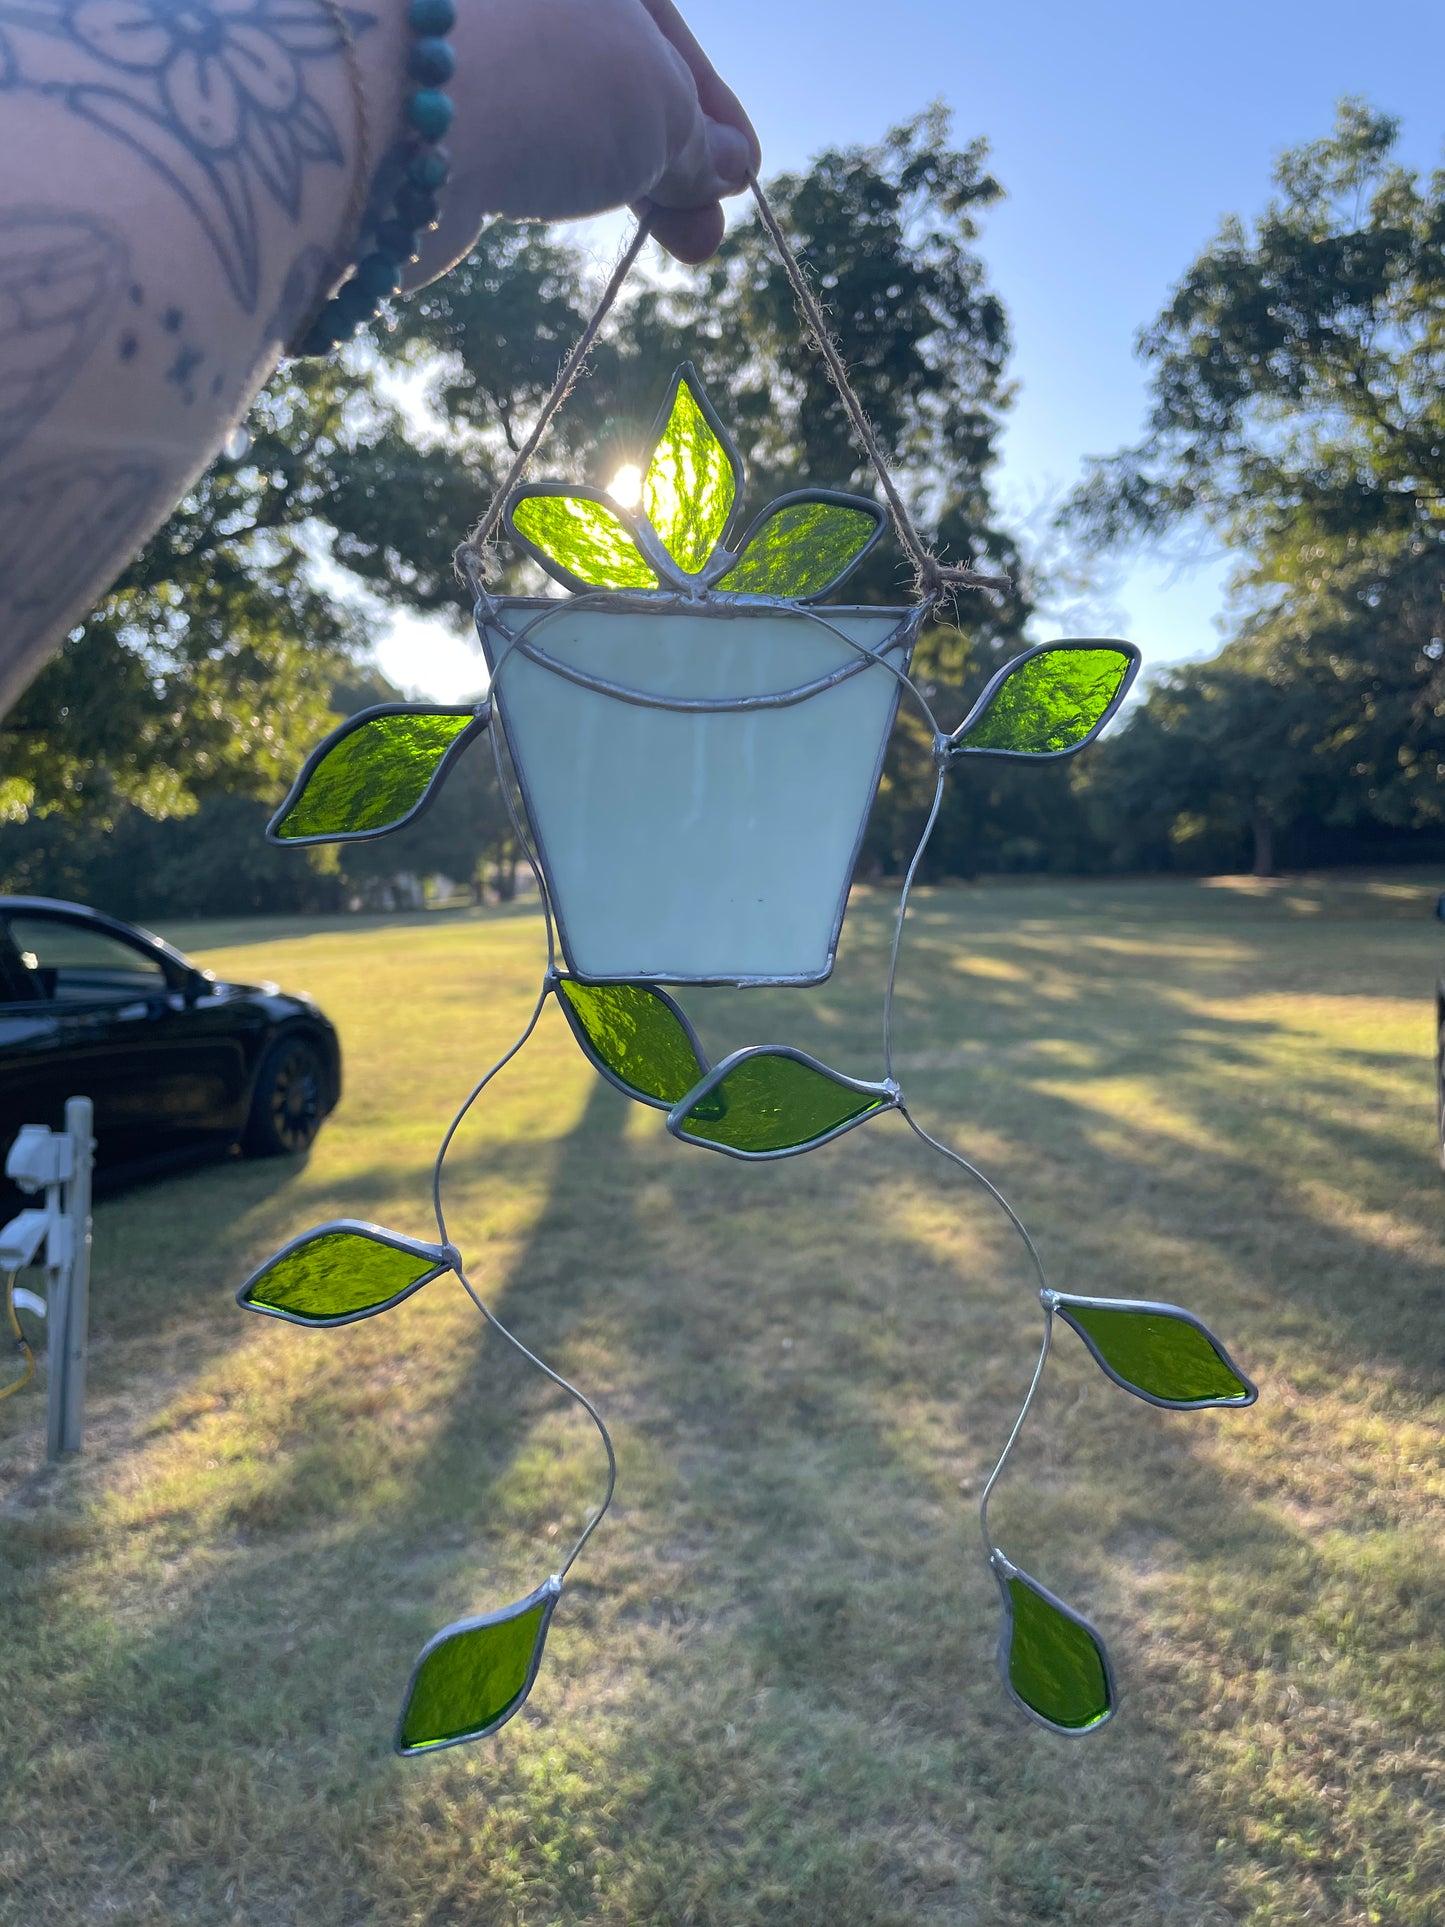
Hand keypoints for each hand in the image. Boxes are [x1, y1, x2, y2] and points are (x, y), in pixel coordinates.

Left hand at [409, 0, 760, 284]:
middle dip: (669, 155)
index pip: (659, 23)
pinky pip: (504, 132)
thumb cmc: (548, 81)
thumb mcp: (660, 104)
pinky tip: (570, 207)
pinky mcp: (419, 102)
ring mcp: (458, 42)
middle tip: (705, 233)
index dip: (710, 102)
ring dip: (620, 177)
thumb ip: (694, 136)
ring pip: (556, 106)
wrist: (392, 119)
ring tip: (674, 244)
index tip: (740, 173)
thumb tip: (724, 165)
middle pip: (608, 67)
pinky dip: (546, 174)